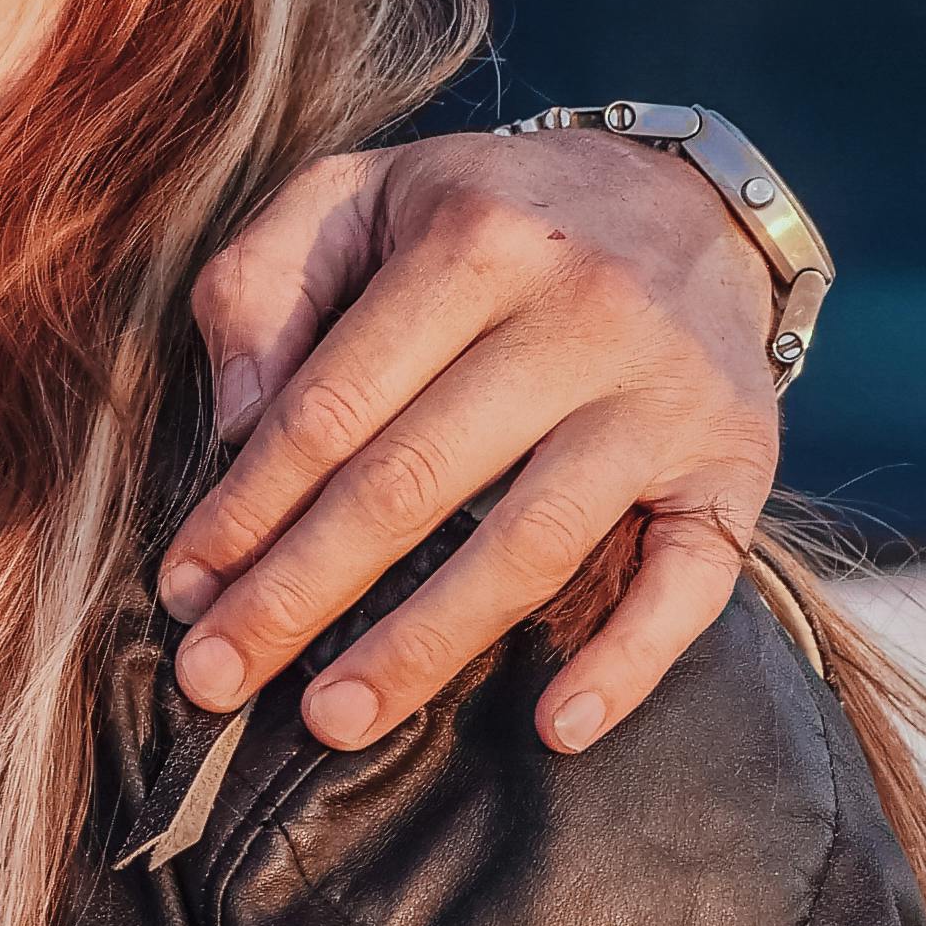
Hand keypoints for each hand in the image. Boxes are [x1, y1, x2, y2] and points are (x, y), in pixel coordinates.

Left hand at [160, 126, 781, 754]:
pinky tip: (554, 730)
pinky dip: (628, 662)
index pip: (330, 406)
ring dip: (423, 647)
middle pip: (412, 483)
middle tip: (217, 680)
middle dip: (299, 593)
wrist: (693, 203)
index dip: (246, 508)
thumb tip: (234, 420)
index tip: (184, 592)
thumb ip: (263, 281)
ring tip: (333, 720)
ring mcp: (666, 395)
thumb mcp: (359, 194)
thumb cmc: (485, 218)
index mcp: (472, 241)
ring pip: (530, 544)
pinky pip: (691, 579)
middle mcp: (581, 314)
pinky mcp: (740, 462)